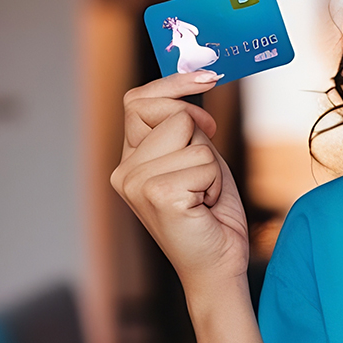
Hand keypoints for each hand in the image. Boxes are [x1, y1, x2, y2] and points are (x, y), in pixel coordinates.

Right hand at [110, 71, 248, 290]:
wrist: (219, 266)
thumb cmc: (212, 216)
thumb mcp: (201, 161)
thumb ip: (188, 129)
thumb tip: (196, 82)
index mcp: (130, 160)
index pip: (137, 100)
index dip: (173, 85)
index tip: (209, 76)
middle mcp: (124, 170)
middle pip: (171, 114)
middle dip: (200, 135)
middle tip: (206, 172)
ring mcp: (136, 183)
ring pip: (194, 138)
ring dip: (213, 167)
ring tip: (204, 197)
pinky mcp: (158, 194)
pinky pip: (205, 162)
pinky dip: (216, 183)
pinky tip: (205, 208)